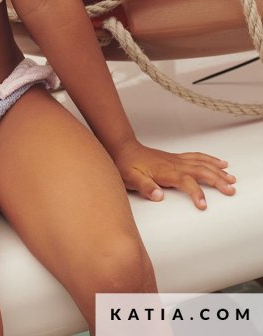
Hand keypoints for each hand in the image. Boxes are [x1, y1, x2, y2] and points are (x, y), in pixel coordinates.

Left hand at [109, 140, 235, 208]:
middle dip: (217, 180)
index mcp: (166, 172)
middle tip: (231, 190)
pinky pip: (197, 157)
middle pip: (200, 171)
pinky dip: (210, 159)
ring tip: (231, 178)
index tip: (203, 206)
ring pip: (202, 164)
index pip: (186, 183)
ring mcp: (176, 160)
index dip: (196, 194)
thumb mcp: (130, 178)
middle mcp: (174, 164)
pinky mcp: (176, 158)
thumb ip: (145, 187)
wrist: (123, 148)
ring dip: (217, 170)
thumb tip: (158, 195)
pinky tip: (219, 163)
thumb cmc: (126, 164)